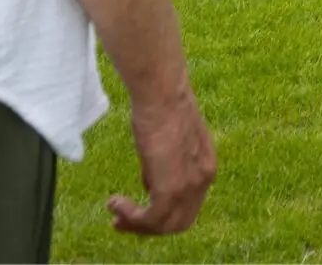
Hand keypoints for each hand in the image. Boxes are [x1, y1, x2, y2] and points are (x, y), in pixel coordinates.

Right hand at [108, 80, 215, 235]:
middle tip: (123, 221)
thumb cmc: (162, 106)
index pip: (189, 205)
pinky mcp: (170, 190)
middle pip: (179, 223)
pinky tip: (115, 203)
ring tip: (115, 214)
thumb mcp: (169, 141)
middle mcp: (203, 179)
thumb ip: (165, 165)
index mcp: (207, 166)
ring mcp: (189, 186)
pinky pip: (150, 220)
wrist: (162, 93)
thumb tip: (150, 184)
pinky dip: (131, 219)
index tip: (139, 209)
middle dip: (150, 227)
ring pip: (165, 227)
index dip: (164, 212)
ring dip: (136, 225)